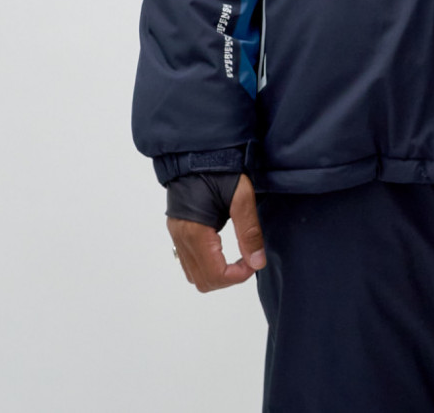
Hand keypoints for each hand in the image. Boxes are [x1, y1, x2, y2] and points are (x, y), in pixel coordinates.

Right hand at [168, 174, 266, 291]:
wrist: (196, 152)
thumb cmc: (219, 170)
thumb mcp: (241, 196)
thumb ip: (249, 231)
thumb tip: (257, 262)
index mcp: (195, 232)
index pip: (215, 275)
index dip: (238, 276)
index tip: (254, 262)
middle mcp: (181, 239)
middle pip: (203, 281)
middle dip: (229, 278)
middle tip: (247, 259)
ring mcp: (176, 236)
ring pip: (194, 275)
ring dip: (217, 274)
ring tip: (237, 255)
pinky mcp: (177, 230)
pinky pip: (189, 262)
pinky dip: (207, 265)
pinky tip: (222, 248)